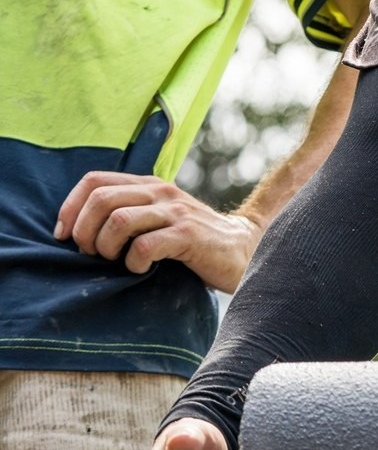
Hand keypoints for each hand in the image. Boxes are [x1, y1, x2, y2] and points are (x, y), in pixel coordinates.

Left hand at [54, 172, 261, 291]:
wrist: (241, 251)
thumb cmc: (191, 240)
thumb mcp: (158, 217)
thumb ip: (128, 212)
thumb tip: (76, 227)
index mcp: (148, 185)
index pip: (95, 181)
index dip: (70, 207)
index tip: (64, 235)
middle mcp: (161, 192)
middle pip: (101, 200)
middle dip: (84, 231)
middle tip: (91, 253)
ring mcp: (176, 212)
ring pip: (119, 220)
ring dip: (106, 246)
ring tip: (115, 260)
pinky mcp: (189, 235)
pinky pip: (145, 245)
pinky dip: (133, 262)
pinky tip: (141, 268)